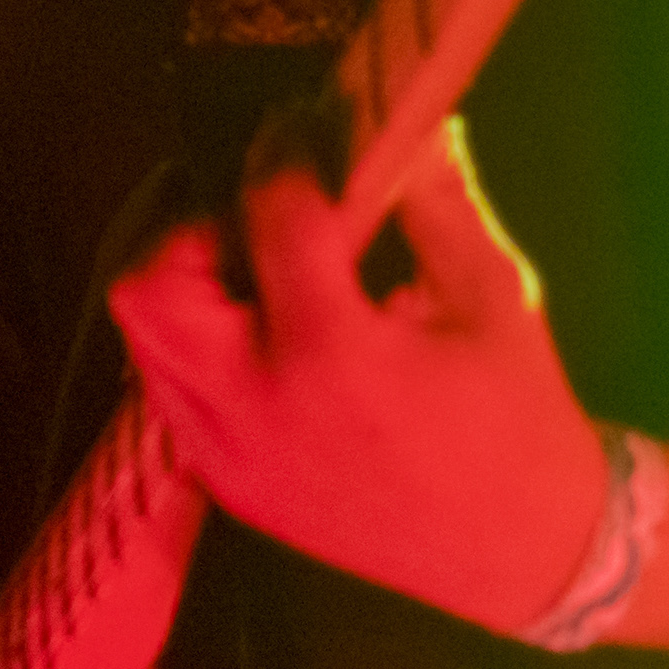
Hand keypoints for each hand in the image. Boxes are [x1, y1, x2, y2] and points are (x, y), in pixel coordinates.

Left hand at [110, 115, 606, 635]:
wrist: (524, 553)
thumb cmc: (518, 415)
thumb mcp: (492, 292)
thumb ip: (432, 197)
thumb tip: (398, 115)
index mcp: (331, 350)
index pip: (267, 212)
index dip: (282, 148)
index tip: (302, 125)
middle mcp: (256, 405)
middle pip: (149, 284)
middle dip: (190, 227)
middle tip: (253, 214)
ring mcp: (230, 456)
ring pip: (144, 342)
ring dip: (184, 289)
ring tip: (254, 271)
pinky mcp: (228, 488)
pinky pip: (171, 396)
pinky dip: (196, 349)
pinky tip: (261, 335)